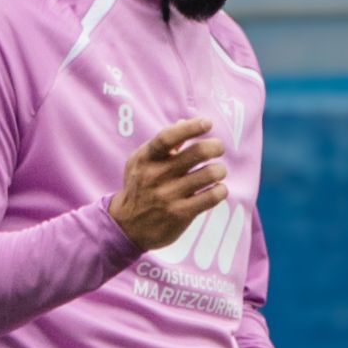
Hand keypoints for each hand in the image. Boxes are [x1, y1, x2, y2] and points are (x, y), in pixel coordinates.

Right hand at [109, 116, 225, 252]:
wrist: (127, 226)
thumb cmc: (139, 187)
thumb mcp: (141, 162)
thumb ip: (163, 144)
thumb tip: (184, 121)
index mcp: (147, 158)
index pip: (168, 137)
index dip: (191, 127)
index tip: (207, 123)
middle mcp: (157, 176)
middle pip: (196, 153)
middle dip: (215, 146)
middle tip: (219, 148)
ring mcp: (169, 196)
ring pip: (208, 174)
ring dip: (220, 170)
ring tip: (219, 171)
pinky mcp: (181, 214)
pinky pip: (211, 197)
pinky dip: (220, 190)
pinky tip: (218, 189)